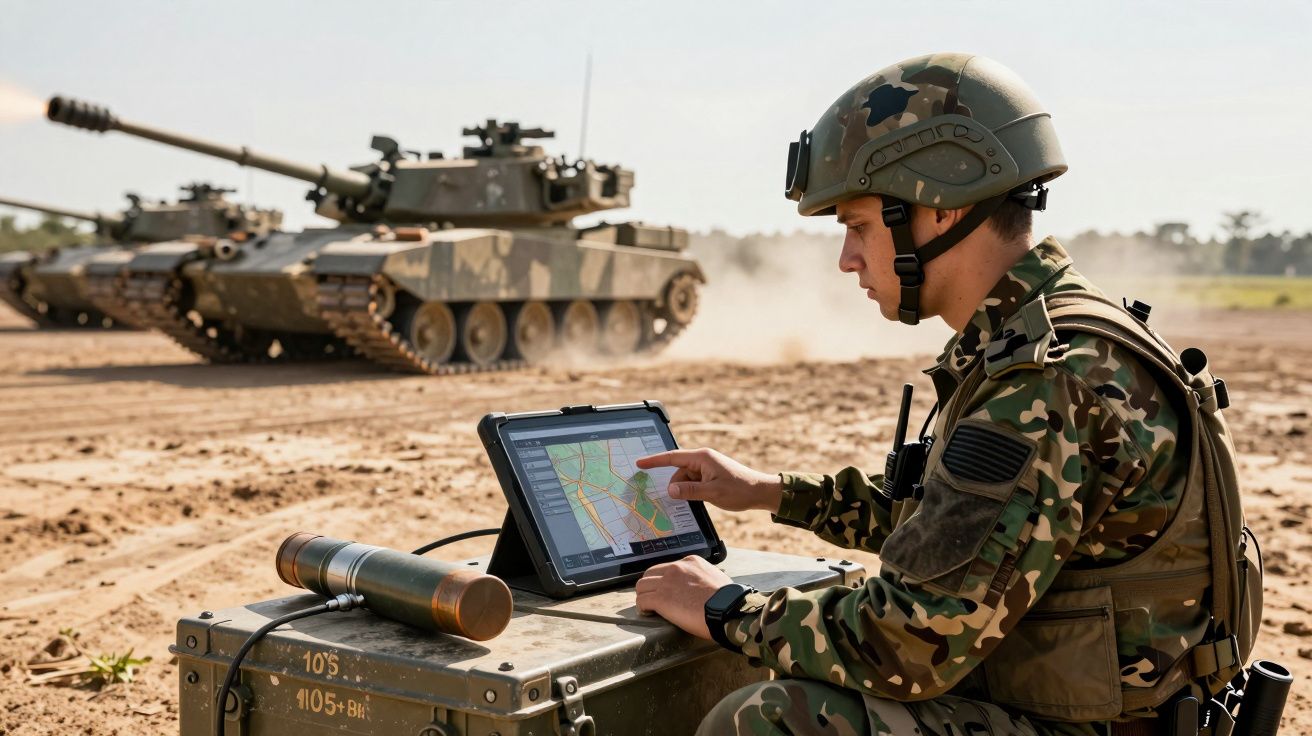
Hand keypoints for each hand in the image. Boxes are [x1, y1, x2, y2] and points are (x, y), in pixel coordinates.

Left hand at [634, 555, 733, 639]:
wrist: (726, 609)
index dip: (664, 580)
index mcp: (690, 562)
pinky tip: (648, 612)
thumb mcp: (716, 577)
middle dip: (650, 586)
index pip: (667, 567)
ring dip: (644, 596)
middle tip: (653, 597)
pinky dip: (643, 608)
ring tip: (649, 606)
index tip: (666, 589)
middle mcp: (676, 568)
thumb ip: (703, 577)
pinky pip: (642, 600)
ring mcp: (667, 582)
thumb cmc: (727, 599)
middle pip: (650, 574)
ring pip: (642, 586)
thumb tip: (702, 586)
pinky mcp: (661, 599)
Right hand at [636, 448, 782, 512]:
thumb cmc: (740, 489)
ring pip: (686, 479)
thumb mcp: (712, 493)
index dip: (654, 461)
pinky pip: (694, 482)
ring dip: (687, 490)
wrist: (760, 492)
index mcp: (702, 458)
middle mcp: (703, 459)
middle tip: (680, 501)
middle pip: (679, 472)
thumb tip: (670, 489)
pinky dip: (693, 491)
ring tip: (701, 500)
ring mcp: (707, 467)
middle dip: (677, 486)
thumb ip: (689, 491)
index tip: (639, 463)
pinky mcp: (711, 475)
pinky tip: (700, 500)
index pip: (672, 457)